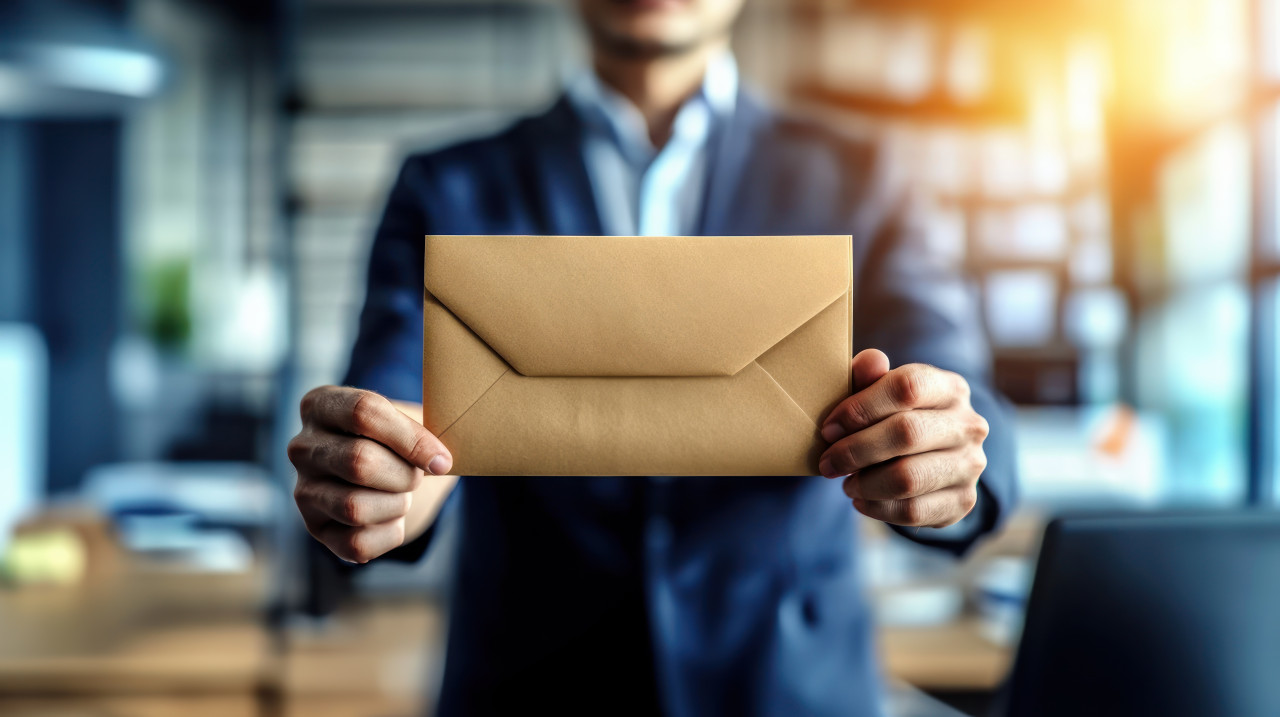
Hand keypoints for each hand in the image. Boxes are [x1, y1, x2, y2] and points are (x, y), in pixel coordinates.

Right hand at [287, 386, 452, 562]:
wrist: (382, 471)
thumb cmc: (396, 438)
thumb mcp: (407, 418)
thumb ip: (422, 429)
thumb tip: (439, 461)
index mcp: (321, 405)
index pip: (364, 412)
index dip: (411, 439)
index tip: (442, 460)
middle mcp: (302, 447)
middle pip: (359, 462)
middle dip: (404, 475)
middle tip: (417, 476)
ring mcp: (303, 491)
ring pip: (355, 508)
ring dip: (396, 505)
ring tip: (401, 495)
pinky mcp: (315, 529)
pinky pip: (357, 544)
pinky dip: (389, 533)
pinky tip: (391, 517)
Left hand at [818, 349, 987, 528]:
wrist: (933, 459)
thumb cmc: (895, 418)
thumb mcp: (880, 392)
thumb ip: (869, 376)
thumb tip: (870, 362)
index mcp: (949, 387)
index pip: (906, 387)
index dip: (860, 408)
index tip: (828, 428)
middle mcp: (968, 424)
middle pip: (906, 433)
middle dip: (855, 450)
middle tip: (827, 463)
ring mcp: (970, 464)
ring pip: (908, 478)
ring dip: (865, 483)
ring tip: (847, 483)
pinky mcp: (963, 500)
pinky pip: (913, 510)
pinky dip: (877, 508)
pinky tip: (861, 500)